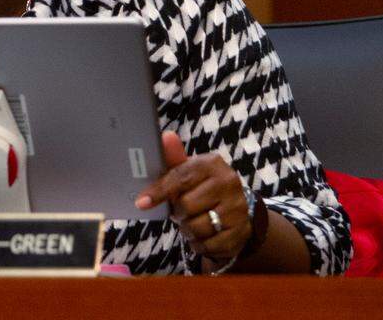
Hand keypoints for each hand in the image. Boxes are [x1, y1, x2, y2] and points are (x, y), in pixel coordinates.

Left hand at [135, 131, 251, 264]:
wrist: (236, 212)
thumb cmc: (202, 189)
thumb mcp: (188, 172)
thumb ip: (173, 158)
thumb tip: (165, 137)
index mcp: (212, 164)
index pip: (180, 177)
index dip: (159, 191)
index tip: (141, 202)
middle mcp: (228, 183)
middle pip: (186, 205)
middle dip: (178, 213)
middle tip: (182, 211)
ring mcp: (237, 209)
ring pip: (196, 228)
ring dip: (188, 229)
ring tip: (193, 221)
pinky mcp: (240, 232)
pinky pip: (208, 245)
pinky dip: (199, 244)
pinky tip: (204, 235)